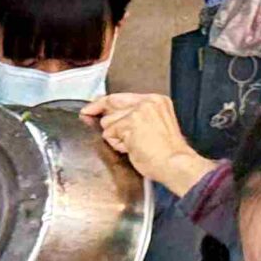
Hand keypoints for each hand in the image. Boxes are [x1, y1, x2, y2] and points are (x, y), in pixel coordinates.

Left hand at [81, 94, 206, 191]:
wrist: (174, 163)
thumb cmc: (164, 153)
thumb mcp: (152, 127)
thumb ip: (133, 117)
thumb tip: (106, 116)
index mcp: (156, 101)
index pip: (122, 96)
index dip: (102, 102)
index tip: (90, 107)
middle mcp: (148, 101)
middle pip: (111, 102)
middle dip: (96, 111)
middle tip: (87, 115)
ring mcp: (139, 110)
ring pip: (108, 121)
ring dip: (115, 137)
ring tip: (133, 144)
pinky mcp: (131, 122)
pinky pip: (109, 133)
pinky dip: (117, 144)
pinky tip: (132, 148)